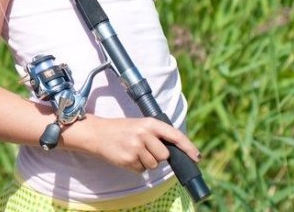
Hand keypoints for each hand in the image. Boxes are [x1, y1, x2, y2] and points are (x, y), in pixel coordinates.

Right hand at [64, 114, 201, 172]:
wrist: (97, 133)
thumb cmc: (121, 130)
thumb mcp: (140, 125)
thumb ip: (156, 135)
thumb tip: (176, 150)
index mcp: (149, 123)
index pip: (175, 135)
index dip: (188, 147)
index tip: (197, 157)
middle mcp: (144, 134)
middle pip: (164, 155)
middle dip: (157, 156)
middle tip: (144, 148)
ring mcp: (136, 147)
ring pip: (153, 165)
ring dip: (145, 162)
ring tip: (133, 151)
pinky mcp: (128, 159)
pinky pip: (141, 170)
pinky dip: (136, 166)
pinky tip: (127, 156)